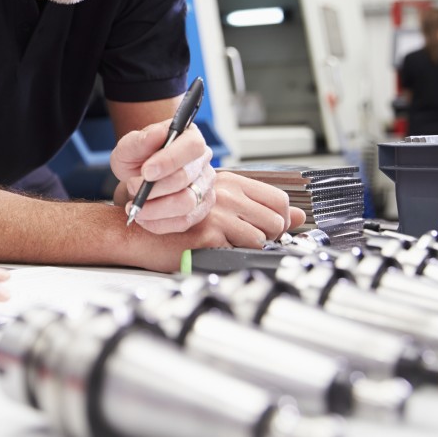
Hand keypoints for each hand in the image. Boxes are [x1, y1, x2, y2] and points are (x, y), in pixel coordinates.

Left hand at [110, 120, 215, 230]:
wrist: (137, 177)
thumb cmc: (137, 158)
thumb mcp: (129, 146)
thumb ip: (140, 140)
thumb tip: (157, 134)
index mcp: (190, 137)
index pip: (192, 146)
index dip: (170, 160)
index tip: (146, 172)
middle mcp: (202, 161)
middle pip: (186, 178)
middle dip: (154, 187)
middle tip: (131, 186)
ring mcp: (204, 187)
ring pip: (187, 203)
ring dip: (155, 208)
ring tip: (135, 205)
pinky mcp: (199, 209)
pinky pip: (184, 222)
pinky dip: (159, 223)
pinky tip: (142, 217)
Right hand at [130, 171, 303, 242]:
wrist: (138, 229)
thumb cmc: (173, 217)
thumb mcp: (217, 204)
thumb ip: (256, 206)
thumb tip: (298, 216)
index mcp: (229, 182)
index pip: (278, 199)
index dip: (281, 219)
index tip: (270, 229)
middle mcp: (225, 193)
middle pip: (275, 221)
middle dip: (268, 236)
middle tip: (245, 240)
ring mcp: (218, 213)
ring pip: (260, 238)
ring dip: (248, 248)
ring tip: (226, 245)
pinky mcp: (209, 234)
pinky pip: (240, 251)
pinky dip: (231, 256)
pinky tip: (213, 251)